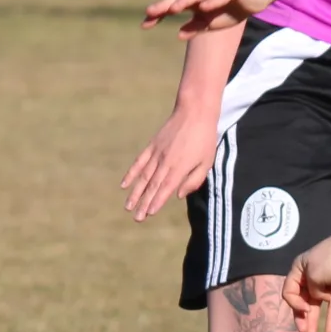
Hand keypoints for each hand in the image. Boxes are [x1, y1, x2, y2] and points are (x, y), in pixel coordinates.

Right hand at [122, 103, 218, 220]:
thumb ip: (194, 180)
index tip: (149, 214)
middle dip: (144, 203)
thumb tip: (178, 195)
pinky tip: (124, 185)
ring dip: (135, 193)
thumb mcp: (207, 161)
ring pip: (143, 177)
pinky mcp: (152, 146)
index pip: (166, 189)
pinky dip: (131, 174)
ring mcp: (156, 153)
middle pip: (152, 186)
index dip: (157, 202)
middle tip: (137, 218)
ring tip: (128, 207)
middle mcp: (165, 162)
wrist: (194, 112)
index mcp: (180, 167)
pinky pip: (139, 162)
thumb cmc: (204, 139)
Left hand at [142, 0, 254, 37]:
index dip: (159, 14)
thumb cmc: (232, 8)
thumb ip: (196, 26)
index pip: (174, 5)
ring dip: (185, 0)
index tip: (144, 25)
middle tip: (150, 12)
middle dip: (165, 4)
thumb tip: (178, 34)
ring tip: (173, 9)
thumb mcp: (212, 22)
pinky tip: (204, 6)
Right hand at [282, 232, 330, 331]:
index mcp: (298, 270)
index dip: (294, 303)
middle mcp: (309, 276)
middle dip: (301, 316)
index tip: (304, 308)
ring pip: (317, 305)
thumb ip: (311, 292)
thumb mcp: (314, 275)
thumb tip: (319, 298)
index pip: (289, 291)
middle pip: (302, 300)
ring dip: (313, 320)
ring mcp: (325, 283)